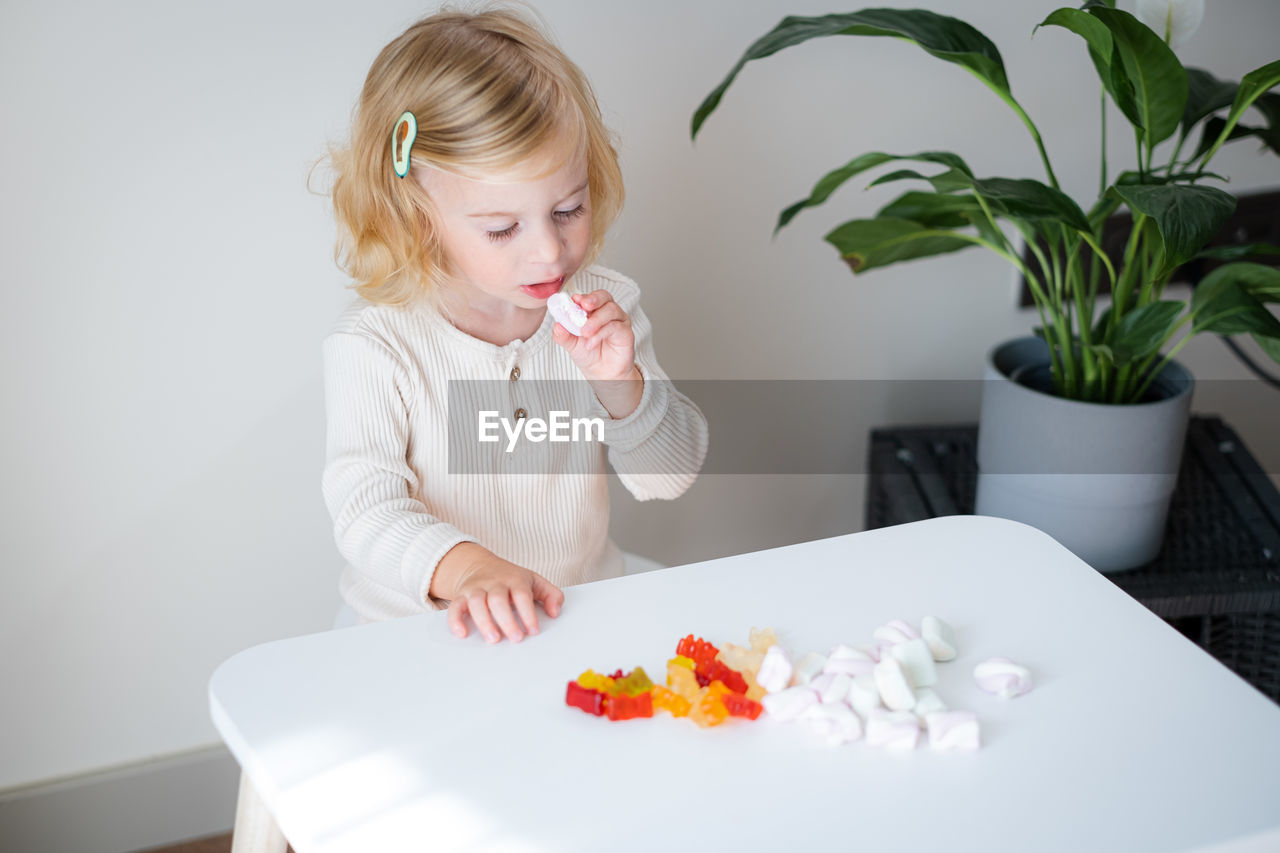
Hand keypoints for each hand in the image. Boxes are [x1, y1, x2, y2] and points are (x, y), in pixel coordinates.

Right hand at [431, 543, 563, 642]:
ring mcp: (476, 589)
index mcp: (515, 579)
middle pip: (498, 599)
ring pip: (477, 602)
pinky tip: (462, 633)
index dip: (528, 613)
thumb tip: (555, 612)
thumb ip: (551, 595)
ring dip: (484, 621)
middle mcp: (494, 583)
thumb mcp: (535, 581)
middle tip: (516, 639)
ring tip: (493, 639)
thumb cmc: (511, 579)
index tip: (533, 630)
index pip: (522, 594)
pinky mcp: (461, 596)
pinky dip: (455, 620)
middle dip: (507, 620)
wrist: (480, 565)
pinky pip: (455, 606)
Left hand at [552, 290, 641, 417]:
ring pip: (610, 310)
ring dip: (596, 320)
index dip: (582, 297)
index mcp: (593, 310)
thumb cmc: (589, 355)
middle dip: (593, 299)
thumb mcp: (571, 344)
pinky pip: (615, 326)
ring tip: (584, 333)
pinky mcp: (626, 332)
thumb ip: (563, 334)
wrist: (602, 374)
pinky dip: (601, 333)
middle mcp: (607, 312)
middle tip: (583, 305)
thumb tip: (557, 325)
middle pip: (604, 296)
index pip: (588, 297)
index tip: (573, 300)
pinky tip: (591, 343)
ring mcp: (618, 321)